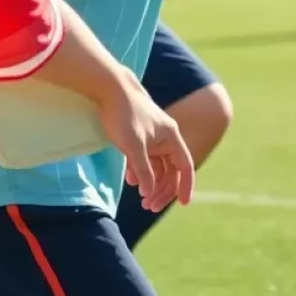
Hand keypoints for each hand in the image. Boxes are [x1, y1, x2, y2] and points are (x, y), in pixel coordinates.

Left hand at [98, 72, 194, 212]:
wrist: (110, 89)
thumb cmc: (123, 115)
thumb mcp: (133, 147)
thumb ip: (143, 170)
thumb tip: (149, 193)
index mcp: (171, 137)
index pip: (185, 165)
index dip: (186, 185)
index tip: (184, 204)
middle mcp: (166, 138)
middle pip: (172, 170)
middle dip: (163, 189)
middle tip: (149, 206)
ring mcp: (153, 138)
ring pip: (158, 167)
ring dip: (152, 183)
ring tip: (141, 199)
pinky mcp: (140, 137)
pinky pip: (146, 160)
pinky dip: (141, 172)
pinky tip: (131, 180)